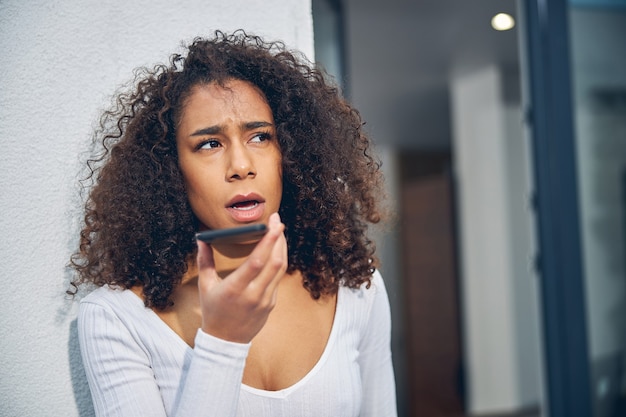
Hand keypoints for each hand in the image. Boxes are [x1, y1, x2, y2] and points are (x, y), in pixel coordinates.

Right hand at [196, 213, 286, 342]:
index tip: (273, 223)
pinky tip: (276, 251)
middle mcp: (254, 294)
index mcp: (236, 288)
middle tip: (277, 221)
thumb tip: (201, 239)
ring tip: (279, 233)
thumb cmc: (213, 312)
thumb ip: (204, 261)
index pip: (258, 261)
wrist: (225, 342)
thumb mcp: (205, 286)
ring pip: (281, 269)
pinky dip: (278, 262)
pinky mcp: (271, 303)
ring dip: (282, 248)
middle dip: (279, 239)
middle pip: (275, 262)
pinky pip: (278, 279)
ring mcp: (265, 300)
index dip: (269, 240)